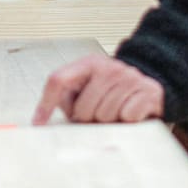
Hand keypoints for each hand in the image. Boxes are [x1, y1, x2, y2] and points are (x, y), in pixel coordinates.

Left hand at [32, 54, 164, 125]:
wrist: (149, 83)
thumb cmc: (110, 92)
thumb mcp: (85, 89)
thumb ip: (65, 98)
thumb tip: (41, 123)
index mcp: (89, 63)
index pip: (58, 80)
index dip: (45, 104)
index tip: (38, 124)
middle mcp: (110, 67)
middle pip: (83, 109)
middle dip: (87, 119)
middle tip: (96, 115)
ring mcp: (131, 77)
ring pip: (105, 115)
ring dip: (108, 121)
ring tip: (113, 113)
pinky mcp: (148, 91)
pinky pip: (128, 116)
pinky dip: (128, 121)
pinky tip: (130, 112)